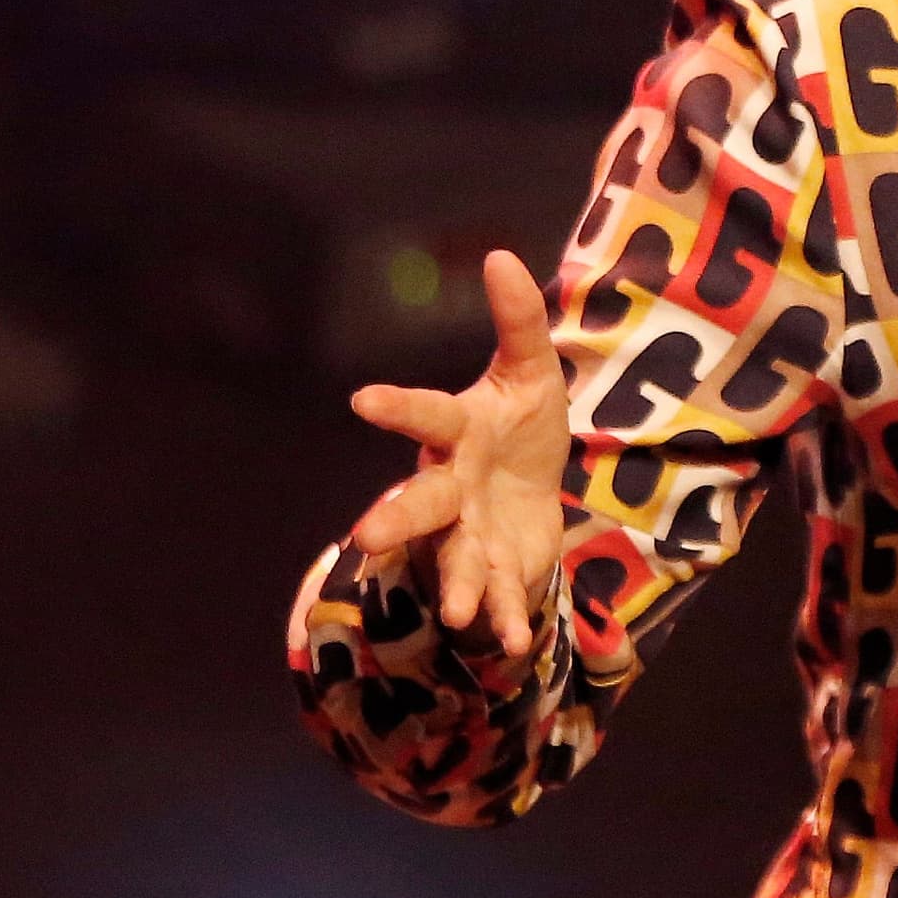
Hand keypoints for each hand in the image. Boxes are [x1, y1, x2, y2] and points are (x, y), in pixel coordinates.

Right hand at [346, 250, 571, 658]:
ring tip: (457, 616)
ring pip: (455, 559)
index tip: (362, 400)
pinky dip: (505, 618)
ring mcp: (470, 531)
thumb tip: (502, 255)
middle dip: (396, 519)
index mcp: (459, 432)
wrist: (534, 489)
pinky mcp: (498, 567)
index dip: (398, 407)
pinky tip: (511, 642)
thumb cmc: (519, 423)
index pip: (428, 415)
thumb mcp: (532, 371)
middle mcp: (453, 486)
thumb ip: (519, 320)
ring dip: (457, 586)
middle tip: (367, 536)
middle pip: (421, 502)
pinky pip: (501, 595)